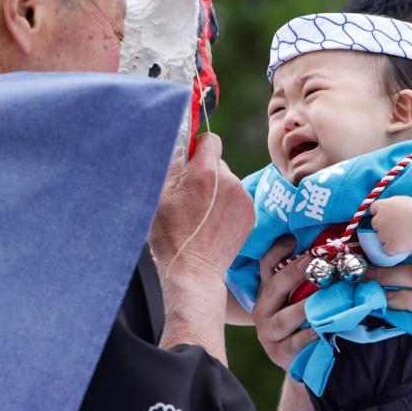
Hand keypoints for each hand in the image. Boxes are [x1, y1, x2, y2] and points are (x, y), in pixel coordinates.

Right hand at [149, 132, 254, 361]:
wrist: (194, 270)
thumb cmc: (171, 235)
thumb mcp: (160, 196)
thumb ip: (172, 164)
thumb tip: (181, 143)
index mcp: (205, 173)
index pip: (210, 140)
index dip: (198, 148)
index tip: (190, 161)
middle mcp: (229, 181)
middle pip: (219, 163)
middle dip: (206, 173)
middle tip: (191, 197)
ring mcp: (243, 198)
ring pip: (229, 181)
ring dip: (217, 191)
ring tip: (201, 215)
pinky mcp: (251, 213)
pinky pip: (238, 198)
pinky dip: (228, 205)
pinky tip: (214, 223)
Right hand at [251, 237, 317, 370]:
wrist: (297, 356)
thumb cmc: (301, 319)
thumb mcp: (299, 295)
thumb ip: (308, 276)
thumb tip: (328, 250)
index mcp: (266, 289)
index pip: (266, 265)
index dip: (277, 250)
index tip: (293, 239)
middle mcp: (262, 308)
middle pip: (274, 287)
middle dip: (294, 273)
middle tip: (313, 262)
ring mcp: (268, 332)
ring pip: (285, 317)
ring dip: (305, 306)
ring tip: (324, 296)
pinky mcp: (279, 352)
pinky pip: (295, 342)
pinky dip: (309, 334)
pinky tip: (322, 327)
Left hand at [370, 195, 411, 254]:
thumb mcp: (402, 201)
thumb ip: (390, 205)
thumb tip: (384, 211)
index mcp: (383, 206)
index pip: (374, 209)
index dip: (381, 212)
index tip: (388, 216)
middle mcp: (379, 220)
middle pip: (375, 224)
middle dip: (383, 225)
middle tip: (396, 227)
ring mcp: (383, 234)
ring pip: (381, 237)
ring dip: (388, 237)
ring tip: (403, 236)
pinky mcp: (390, 246)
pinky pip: (387, 249)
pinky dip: (393, 248)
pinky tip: (403, 245)